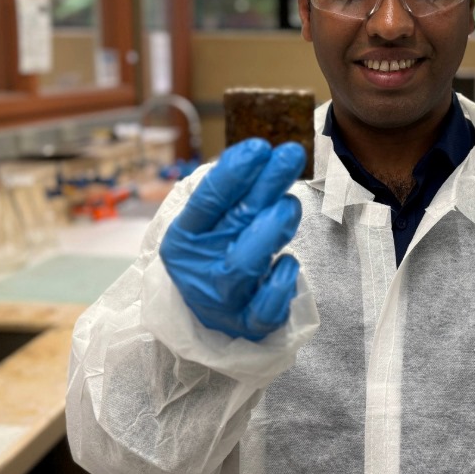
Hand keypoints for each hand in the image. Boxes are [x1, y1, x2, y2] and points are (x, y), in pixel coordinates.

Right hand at [160, 138, 306, 340]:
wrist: (209, 322)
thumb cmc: (218, 259)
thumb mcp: (217, 227)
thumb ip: (235, 197)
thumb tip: (262, 154)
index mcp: (184, 239)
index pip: (205, 201)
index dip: (233, 173)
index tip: (260, 147)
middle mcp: (199, 270)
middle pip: (232, 224)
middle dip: (263, 186)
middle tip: (290, 155)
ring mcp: (223, 301)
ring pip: (244, 265)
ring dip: (270, 230)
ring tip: (290, 204)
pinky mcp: (249, 326)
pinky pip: (266, 307)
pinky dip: (281, 283)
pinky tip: (289, 263)